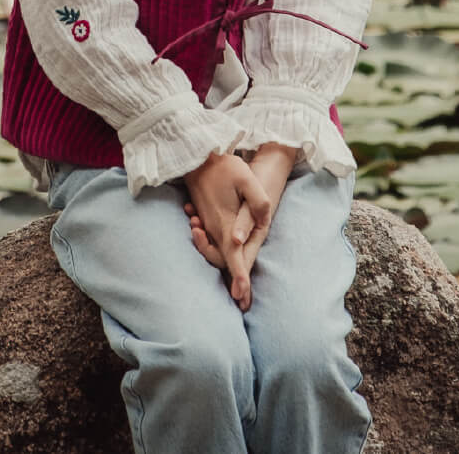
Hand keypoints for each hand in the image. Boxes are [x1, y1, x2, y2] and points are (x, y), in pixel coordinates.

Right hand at [184, 152, 270, 311]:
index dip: (239, 276)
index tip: (242, 296)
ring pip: (217, 252)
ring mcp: (207, 223)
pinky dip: (216, 250)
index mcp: (225, 223)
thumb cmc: (223, 166)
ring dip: (227, 265)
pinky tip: (230, 250)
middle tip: (244, 302)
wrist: (195, 156)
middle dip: (234, 280)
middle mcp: (214, 228)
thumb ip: (258, 201)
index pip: (234, 256)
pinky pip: (211, 240)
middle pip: (224, 260)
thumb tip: (263, 221)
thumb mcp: (247, 179)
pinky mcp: (204, 217)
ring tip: (240, 282)